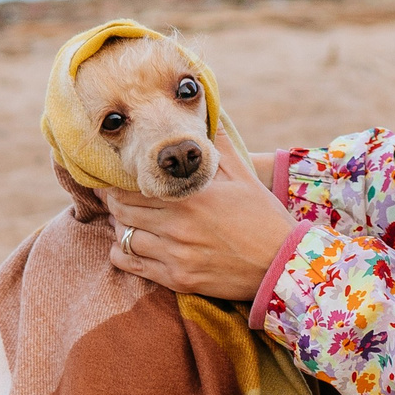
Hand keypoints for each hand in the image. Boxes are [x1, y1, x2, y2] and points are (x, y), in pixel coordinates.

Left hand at [104, 136, 294, 302]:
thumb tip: (209, 115)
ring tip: (123, 221)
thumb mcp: (244, 176)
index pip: (133, 187)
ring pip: (124, 237)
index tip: (111, 179)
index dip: (116, 183)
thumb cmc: (264, 218)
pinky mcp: (178, 278)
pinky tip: (127, 247)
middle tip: (112, 198)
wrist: (283, 265)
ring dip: (120, 228)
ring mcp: (176, 254)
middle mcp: (178, 225)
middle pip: (123, 211)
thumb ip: (218, 146)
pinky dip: (123, 254)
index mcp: (191, 197)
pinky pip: (134, 266)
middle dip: (114, 203)